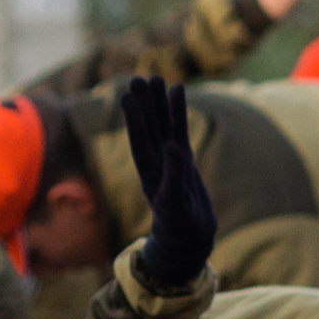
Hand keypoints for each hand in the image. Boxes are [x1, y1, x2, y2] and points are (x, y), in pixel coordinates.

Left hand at [118, 74, 214, 289]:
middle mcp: (155, 162)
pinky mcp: (182, 161)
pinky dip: (176, 113)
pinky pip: (178, 131)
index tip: (129, 95)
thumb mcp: (176, 205)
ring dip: (158, 103)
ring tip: (156, 77)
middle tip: (140, 78)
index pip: (139, 140)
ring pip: (162, 125)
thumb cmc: (180, 228)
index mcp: (150, 173)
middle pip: (148, 127)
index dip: (135, 118)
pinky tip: (176, 93)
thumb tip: (173, 146)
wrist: (189, 240)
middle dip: (144, 104)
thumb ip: (174, 175)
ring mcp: (168, 160)